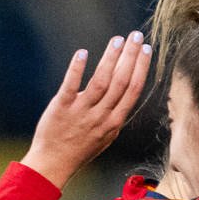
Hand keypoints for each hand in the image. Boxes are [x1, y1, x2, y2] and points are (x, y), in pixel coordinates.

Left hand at [20, 32, 153, 188]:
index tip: (146, 49)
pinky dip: (77, 69)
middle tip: (136, 36)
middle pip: (120, 82)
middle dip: (130, 56)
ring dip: (110, 58)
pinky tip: (83, 53)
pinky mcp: (60, 108)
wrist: (53, 164)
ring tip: (117, 40)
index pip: (132, 90)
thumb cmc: (80, 150)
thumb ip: (115, 116)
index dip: (141, 68)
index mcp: (114, 122)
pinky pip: (71, 86)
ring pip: (100, 82)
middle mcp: (100, 117)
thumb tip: (127, 92)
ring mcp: (81, 112)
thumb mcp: (105, 137)